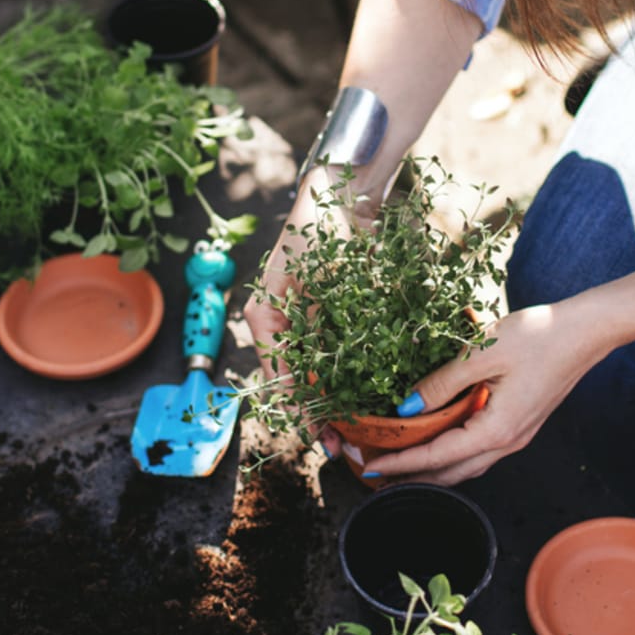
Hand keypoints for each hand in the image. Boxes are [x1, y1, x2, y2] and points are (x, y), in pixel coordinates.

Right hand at [243, 166, 375, 456]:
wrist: (342, 191)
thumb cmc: (318, 227)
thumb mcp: (309, 278)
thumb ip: (310, 326)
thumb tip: (310, 378)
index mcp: (266, 316)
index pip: (280, 376)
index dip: (300, 410)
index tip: (320, 437)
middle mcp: (282, 322)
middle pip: (298, 379)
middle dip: (319, 412)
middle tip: (340, 443)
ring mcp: (306, 318)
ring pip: (318, 371)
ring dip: (336, 399)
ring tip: (355, 428)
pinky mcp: (331, 314)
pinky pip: (337, 352)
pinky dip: (351, 373)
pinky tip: (369, 393)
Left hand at [359, 302, 603, 486]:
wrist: (586, 331)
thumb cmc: (538, 337)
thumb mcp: (481, 353)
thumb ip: (441, 383)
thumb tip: (406, 408)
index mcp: (496, 431)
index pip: (437, 457)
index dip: (400, 463)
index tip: (369, 466)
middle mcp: (507, 442)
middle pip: (451, 472)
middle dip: (412, 476)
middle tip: (377, 474)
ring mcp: (517, 436)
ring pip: (467, 464)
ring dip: (433, 468)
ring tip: (402, 463)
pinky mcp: (521, 423)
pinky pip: (480, 449)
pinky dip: (453, 452)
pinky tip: (438, 440)